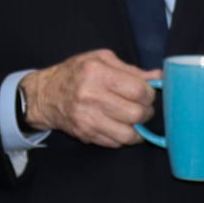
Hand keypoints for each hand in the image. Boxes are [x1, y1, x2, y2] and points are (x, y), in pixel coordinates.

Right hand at [21, 49, 159, 147]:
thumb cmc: (75, 73)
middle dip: (146, 112)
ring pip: (128, 134)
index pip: (138, 90)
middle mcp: (90, 96)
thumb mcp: (100, 60)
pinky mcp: (85, 134)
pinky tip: (118, 126)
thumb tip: (159, 77)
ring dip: (137, 129)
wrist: (44, 95)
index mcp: (96, 72)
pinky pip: (115, 143)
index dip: (149, 94)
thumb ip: (131, 70)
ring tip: (134, 120)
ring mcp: (87, 118)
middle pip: (136, 114)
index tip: (147, 93)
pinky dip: (122, 136)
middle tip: (143, 108)